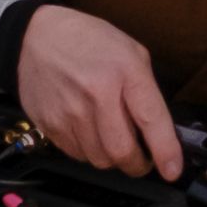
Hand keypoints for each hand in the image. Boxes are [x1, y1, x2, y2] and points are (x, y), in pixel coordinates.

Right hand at [10, 4, 186, 180]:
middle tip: (142, 160)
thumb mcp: (130, 52)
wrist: (35, 37)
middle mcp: (97, 94)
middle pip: (122, 152)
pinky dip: (88, 151)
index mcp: (125, 72)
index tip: (172, 169)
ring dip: (111, 158)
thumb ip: (145, 90)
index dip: (166, 151)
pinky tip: (89, 132)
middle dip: (137, 164)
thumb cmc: (88, 41)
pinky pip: (77, 154)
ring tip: (112, 139)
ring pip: (99, 159)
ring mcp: (70, 112)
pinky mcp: (50, 124)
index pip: (151, 120)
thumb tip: (158, 131)